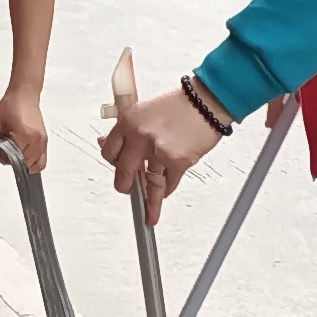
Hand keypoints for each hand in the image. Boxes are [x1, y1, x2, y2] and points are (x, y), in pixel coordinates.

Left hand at [0, 85, 47, 171]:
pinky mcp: (44, 142)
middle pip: (22, 164)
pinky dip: (32, 164)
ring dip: (21, 161)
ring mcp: (42, 142)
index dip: (2, 156)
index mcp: (24, 135)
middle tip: (5, 147)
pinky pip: (41, 163)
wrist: (24, 96)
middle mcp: (36, 140)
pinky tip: (24, 156)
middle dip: (11, 159)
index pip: (12, 160)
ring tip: (15, 148)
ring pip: (32, 166)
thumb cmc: (10, 106)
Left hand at [99, 86, 221, 221]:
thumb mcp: (145, 111)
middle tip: (127, 191)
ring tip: (148, 215)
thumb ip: (130, 131)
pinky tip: (166, 192)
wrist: (206, 102)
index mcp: (129, 122)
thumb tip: (112, 145)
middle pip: (123, 172)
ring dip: (148, 202)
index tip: (116, 168)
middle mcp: (140, 137)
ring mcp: (158, 151)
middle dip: (125, 186)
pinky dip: (167, 190)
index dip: (112, 162)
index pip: (109, 151)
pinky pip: (168, 184)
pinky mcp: (177, 162)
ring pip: (148, 184)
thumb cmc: (180, 104)